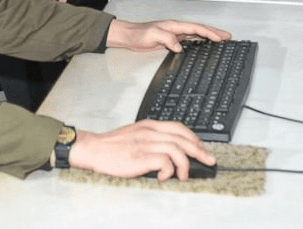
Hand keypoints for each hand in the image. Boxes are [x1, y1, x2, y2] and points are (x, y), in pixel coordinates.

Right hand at [69, 120, 216, 181]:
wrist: (93, 149)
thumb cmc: (112, 146)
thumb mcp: (135, 135)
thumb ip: (151, 139)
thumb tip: (169, 152)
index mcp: (149, 125)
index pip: (179, 127)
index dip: (194, 138)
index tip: (202, 148)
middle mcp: (150, 132)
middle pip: (183, 139)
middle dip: (200, 151)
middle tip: (209, 160)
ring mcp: (146, 144)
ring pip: (177, 150)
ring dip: (185, 165)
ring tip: (184, 176)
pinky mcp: (142, 157)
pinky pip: (165, 162)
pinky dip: (169, 170)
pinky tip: (164, 176)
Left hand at [106, 19, 231, 52]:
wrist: (129, 36)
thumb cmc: (139, 34)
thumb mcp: (152, 35)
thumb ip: (167, 39)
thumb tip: (179, 47)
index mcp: (174, 25)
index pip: (196, 28)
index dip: (209, 32)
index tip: (220, 38)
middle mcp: (177, 29)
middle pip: (200, 30)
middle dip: (214, 32)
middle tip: (228, 37)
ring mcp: (175, 34)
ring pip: (196, 34)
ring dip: (209, 36)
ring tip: (221, 40)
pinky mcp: (171, 40)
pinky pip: (190, 40)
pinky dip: (200, 41)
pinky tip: (204, 44)